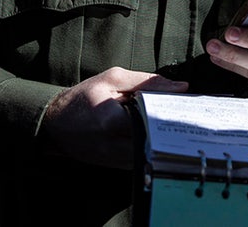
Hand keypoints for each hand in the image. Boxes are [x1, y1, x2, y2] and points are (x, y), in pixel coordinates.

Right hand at [40, 67, 187, 167]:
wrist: (54, 123)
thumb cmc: (83, 97)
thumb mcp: (112, 79)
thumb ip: (147, 82)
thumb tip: (181, 87)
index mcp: (112, 120)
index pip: (155, 119)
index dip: (175, 113)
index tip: (192, 106)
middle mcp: (114, 145)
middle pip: (158, 139)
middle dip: (175, 128)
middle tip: (191, 117)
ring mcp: (114, 160)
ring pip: (154, 153)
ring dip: (167, 140)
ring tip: (180, 125)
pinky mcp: (116, 167)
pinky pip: (144, 159)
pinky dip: (153, 147)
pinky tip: (161, 135)